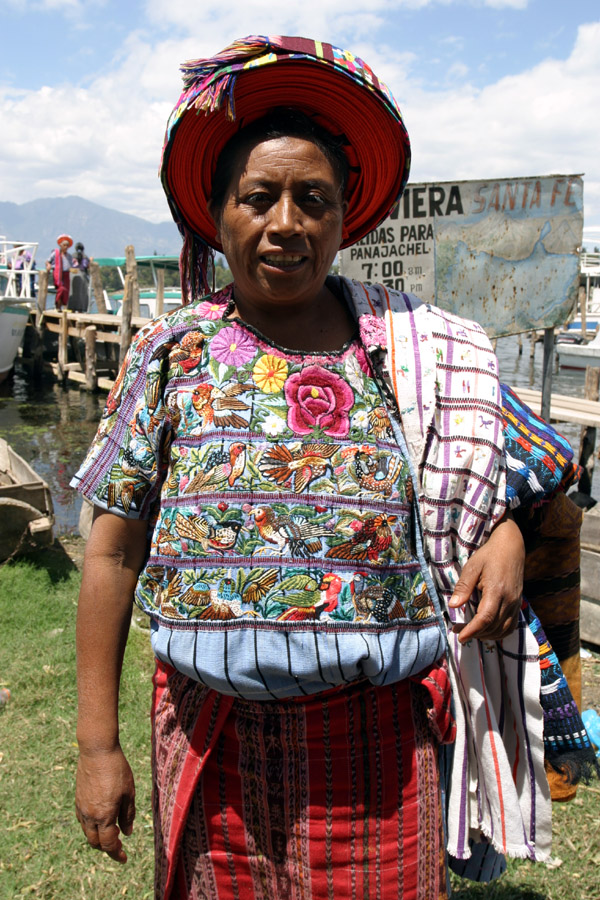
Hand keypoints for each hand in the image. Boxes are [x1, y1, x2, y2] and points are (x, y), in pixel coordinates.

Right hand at [75, 747, 134, 863]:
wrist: (97, 751)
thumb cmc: (117, 770)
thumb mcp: (128, 792)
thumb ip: (128, 815)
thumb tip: (127, 833)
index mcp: (104, 815)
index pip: (109, 844)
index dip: (116, 853)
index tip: (124, 858)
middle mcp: (90, 816)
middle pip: (95, 843)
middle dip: (107, 848)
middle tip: (119, 846)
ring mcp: (81, 808)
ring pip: (88, 833)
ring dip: (98, 838)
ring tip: (112, 833)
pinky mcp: (78, 800)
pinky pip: (83, 822)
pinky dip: (92, 827)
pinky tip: (102, 819)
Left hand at [448, 512, 524, 643]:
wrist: (511, 547)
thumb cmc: (490, 555)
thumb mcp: (472, 566)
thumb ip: (463, 586)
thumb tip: (453, 605)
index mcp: (497, 590)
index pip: (486, 618)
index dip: (472, 630)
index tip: (459, 636)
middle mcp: (510, 600)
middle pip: (493, 627)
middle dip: (475, 633)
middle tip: (457, 630)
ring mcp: (516, 603)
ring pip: (503, 629)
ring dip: (486, 635)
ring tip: (469, 631)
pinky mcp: (518, 604)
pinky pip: (511, 625)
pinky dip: (498, 633)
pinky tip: (486, 631)